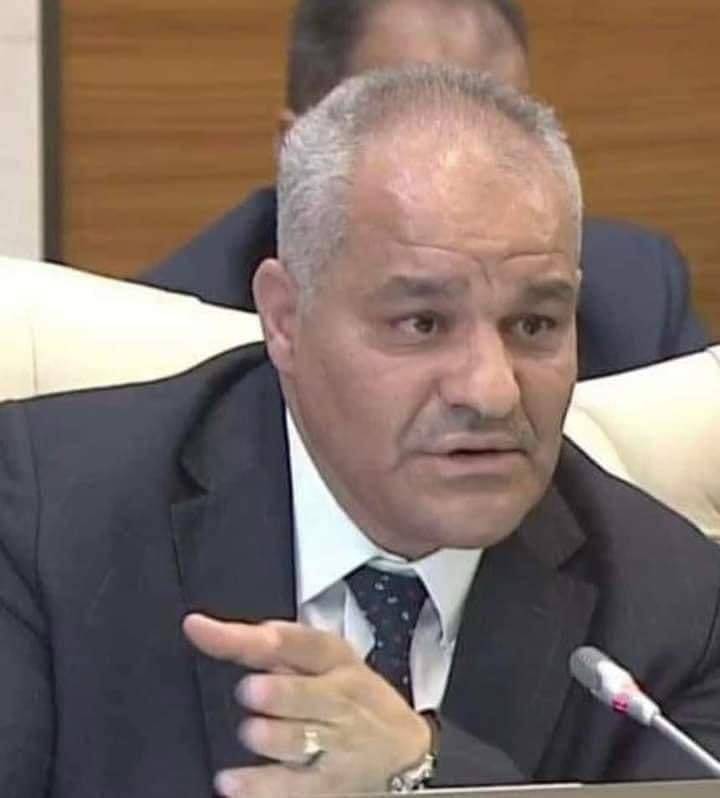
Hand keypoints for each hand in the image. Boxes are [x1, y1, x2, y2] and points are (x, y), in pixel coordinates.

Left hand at [183, 614, 430, 797]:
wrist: (403, 752)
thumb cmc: (354, 695)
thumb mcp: (325, 659)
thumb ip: (271, 644)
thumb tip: (208, 629)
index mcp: (333, 657)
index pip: (289, 640)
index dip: (243, 636)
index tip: (200, 629)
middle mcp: (336, 698)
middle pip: (301, 694)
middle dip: (276, 693)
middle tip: (251, 692)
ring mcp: (333, 744)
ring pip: (295, 740)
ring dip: (268, 736)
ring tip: (252, 731)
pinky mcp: (326, 785)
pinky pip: (289, 787)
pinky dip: (258, 786)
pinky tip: (230, 782)